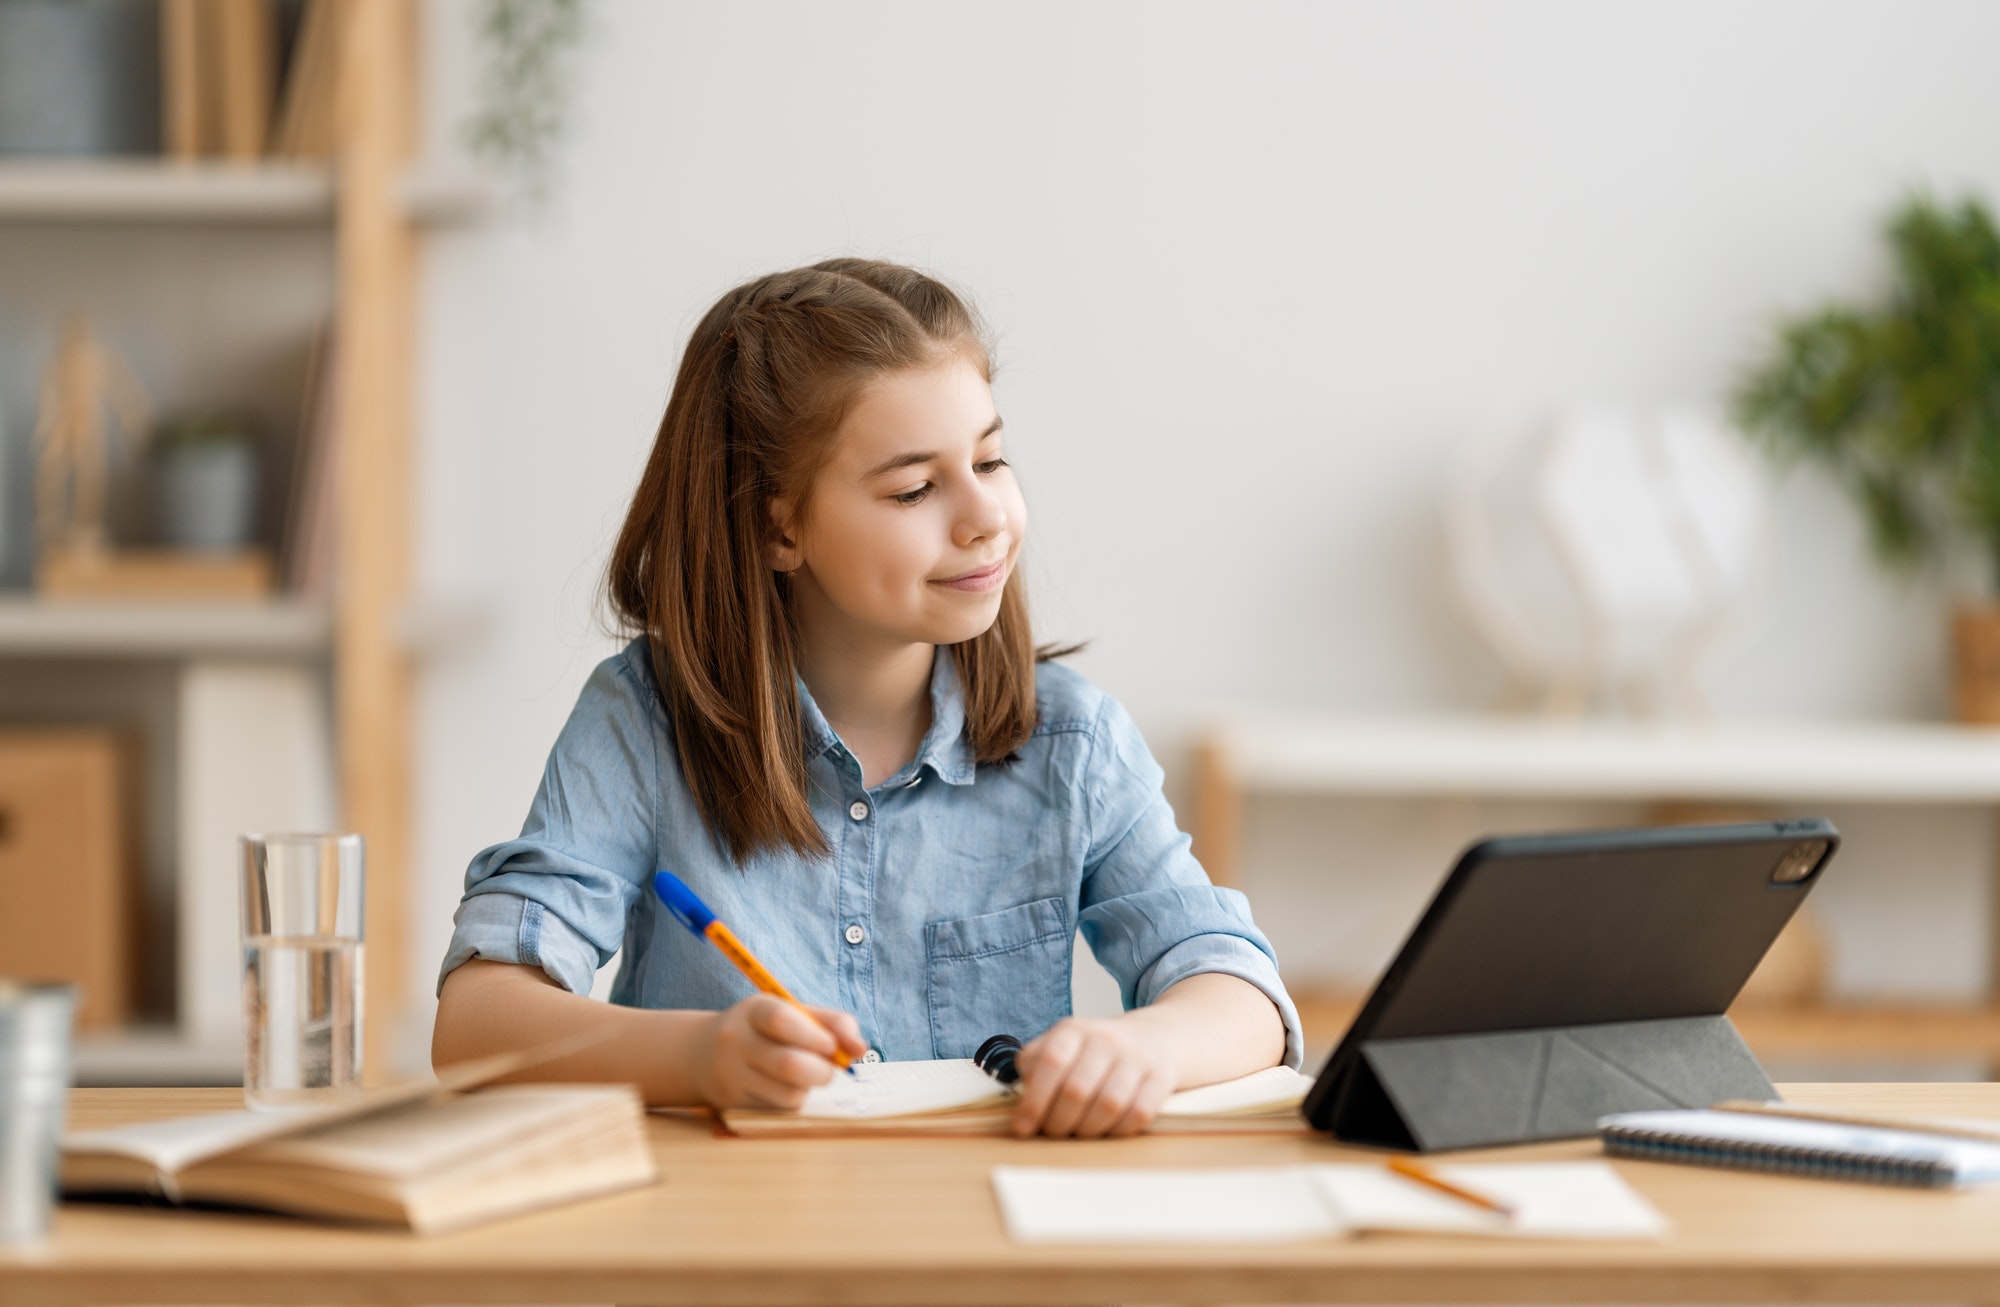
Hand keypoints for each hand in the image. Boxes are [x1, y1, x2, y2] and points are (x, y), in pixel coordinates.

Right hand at [692, 996, 866, 1109]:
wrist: (702, 1053)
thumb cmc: (762, 1029)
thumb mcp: (791, 1013)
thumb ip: (832, 1023)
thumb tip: (860, 1050)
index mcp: (754, 1011)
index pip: (783, 1021)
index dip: (815, 1036)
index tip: (830, 1045)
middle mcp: (737, 1042)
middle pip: (790, 1065)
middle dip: (822, 1071)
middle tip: (828, 1068)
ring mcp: (732, 1075)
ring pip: (789, 1094)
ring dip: (809, 1089)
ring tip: (804, 1077)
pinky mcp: (735, 1104)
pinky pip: (780, 1109)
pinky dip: (793, 1100)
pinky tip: (783, 1087)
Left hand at [1010, 1016, 1178, 1137]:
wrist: (1156, 1037)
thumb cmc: (1096, 1050)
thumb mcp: (1062, 1044)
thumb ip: (1035, 1063)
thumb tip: (1021, 1097)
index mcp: (1074, 1030)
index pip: (1050, 1062)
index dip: (1034, 1100)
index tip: (1023, 1128)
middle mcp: (1105, 1040)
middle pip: (1077, 1090)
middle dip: (1059, 1122)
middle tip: (1052, 1133)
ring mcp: (1136, 1058)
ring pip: (1109, 1105)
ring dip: (1088, 1129)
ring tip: (1078, 1133)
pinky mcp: (1160, 1078)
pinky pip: (1138, 1114)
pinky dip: (1118, 1129)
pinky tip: (1107, 1129)